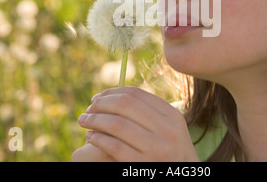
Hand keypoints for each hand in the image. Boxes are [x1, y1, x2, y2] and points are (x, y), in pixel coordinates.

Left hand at [77, 86, 199, 161]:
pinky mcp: (142, 165)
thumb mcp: (169, 129)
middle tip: (88, 108)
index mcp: (171, 115)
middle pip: (125, 105)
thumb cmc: (170, 152)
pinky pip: (114, 146)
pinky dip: (99, 138)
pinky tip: (91, 137)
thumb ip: (149, 112)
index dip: (112, 93)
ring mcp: (156, 148)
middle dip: (101, 104)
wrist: (182, 179)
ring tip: (84, 121)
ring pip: (117, 124)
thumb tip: (114, 95)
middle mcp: (166, 130)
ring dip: (95, 120)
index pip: (136, 94)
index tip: (98, 97)